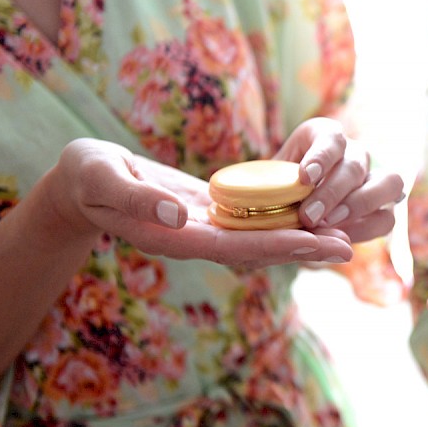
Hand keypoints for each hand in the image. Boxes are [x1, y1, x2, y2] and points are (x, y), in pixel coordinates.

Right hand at [46, 138, 353, 267]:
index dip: (277, 247)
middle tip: (347, 249)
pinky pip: (251, 221)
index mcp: (173, 237)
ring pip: (259, 238)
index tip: (314, 245)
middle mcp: (196, 238)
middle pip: (257, 250)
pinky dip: (281, 220)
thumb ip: (136, 199)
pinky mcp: (208, 213)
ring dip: (300, 239)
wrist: (80, 183)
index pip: (234, 247)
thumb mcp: (102, 180)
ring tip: (343, 238)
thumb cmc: (86, 177)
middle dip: (301, 250)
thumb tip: (178, 214)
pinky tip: (311, 215)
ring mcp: (204, 229)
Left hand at [275, 117, 403, 242]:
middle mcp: (354, 153)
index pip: (331, 136)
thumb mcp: (268, 186)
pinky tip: (339, 238)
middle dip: (333, 191)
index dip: (322, 156)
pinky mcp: (383, 209)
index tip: (305, 177)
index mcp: (324, 136)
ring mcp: (374, 179)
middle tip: (309, 216)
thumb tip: (295, 213)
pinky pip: (386, 217)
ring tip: (331, 224)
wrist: (282, 212)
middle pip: (357, 164)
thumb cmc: (273, 192)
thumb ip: (278, 194)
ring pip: (390, 183)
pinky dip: (365, 229)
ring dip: (360, 205)